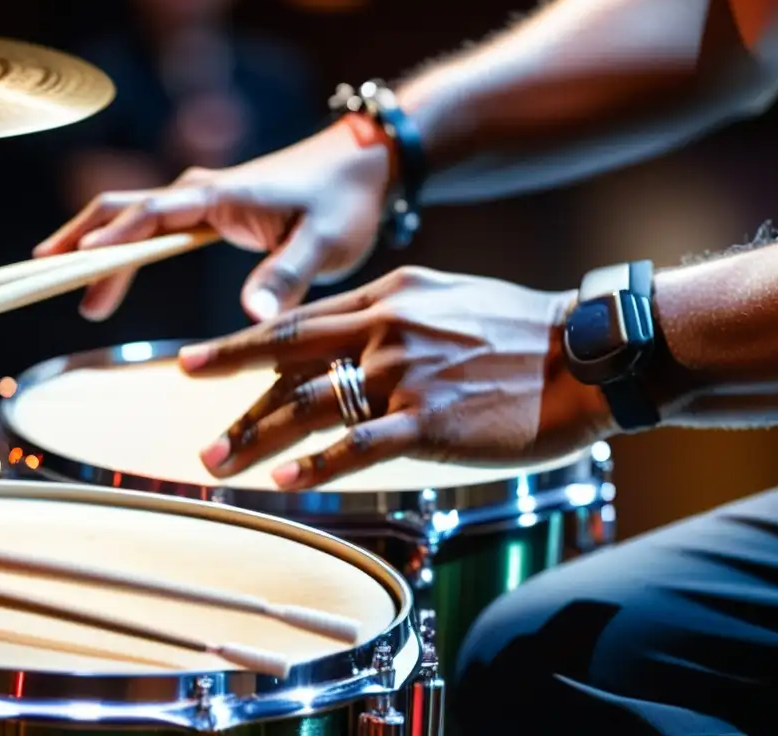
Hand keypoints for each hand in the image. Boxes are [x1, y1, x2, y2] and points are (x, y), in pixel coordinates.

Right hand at [34, 121, 390, 321]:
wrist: (365, 164)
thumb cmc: (346, 201)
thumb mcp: (324, 244)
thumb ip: (286, 276)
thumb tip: (252, 317)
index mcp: (220, 195)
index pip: (149, 215)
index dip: (109, 242)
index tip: (74, 269)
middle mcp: (202, 189)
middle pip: (123, 208)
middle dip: (81, 239)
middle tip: (44, 275)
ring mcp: (204, 196)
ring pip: (133, 212)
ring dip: (96, 240)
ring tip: (63, 278)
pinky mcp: (213, 207)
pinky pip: (154, 220)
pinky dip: (124, 240)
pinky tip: (110, 265)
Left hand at [177, 267, 614, 489]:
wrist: (583, 353)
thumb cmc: (520, 330)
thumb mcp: (447, 297)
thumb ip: (393, 311)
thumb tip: (348, 334)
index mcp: (389, 295)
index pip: (298, 323)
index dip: (240, 344)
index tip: (194, 361)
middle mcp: (387, 328)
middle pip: (288, 361)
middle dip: (231, 394)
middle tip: (193, 426)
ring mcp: (405, 374)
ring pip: (311, 405)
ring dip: (258, 437)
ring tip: (219, 463)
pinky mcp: (429, 420)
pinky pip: (358, 446)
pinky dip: (317, 465)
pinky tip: (286, 483)